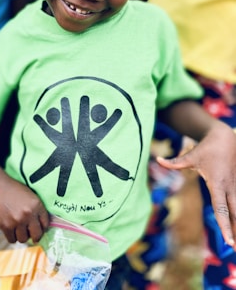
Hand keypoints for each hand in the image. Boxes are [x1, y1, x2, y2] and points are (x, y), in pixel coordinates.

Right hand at [0, 169, 49, 243]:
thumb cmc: (13, 189)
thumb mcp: (29, 195)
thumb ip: (36, 209)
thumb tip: (40, 224)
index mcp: (36, 205)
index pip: (45, 224)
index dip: (42, 227)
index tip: (38, 228)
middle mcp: (28, 214)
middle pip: (37, 235)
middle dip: (34, 236)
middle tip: (30, 233)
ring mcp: (17, 221)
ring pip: (23, 239)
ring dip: (21, 236)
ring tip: (18, 229)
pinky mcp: (5, 226)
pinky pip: (12, 240)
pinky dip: (11, 236)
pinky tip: (11, 229)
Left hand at [157, 122, 235, 249]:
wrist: (224, 137)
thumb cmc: (206, 148)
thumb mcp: (190, 156)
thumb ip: (175, 162)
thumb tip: (157, 160)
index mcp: (217, 183)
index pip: (220, 209)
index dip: (224, 226)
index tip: (228, 241)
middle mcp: (230, 187)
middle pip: (235, 213)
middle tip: (235, 248)